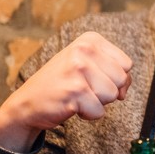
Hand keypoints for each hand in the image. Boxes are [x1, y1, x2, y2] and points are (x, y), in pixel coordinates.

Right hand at [0, 32, 132, 151]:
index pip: (127, 64)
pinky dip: (88, 114)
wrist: (27, 102)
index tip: (94, 79)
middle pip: (122, 80)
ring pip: (112, 95)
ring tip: (77, 96)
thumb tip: (124, 91)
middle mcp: (84, 49)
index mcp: (90, 39)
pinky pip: (99, 111)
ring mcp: (78, 69)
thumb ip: (113, 71)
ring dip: (97, 102)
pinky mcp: (74, 90)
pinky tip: (71, 105)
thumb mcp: (88, 65)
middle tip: (83, 88)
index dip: (115, 78)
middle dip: (107, 91)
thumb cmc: (62, 84)